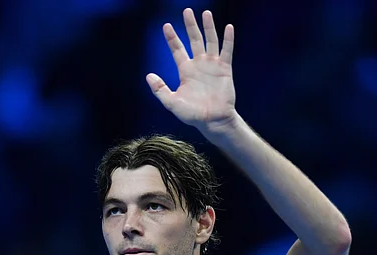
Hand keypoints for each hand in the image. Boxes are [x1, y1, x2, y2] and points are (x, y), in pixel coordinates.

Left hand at [147, 8, 236, 132]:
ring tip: (206, 13)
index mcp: (185, 70)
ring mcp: (212, 65)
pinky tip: (228, 27)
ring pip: (210, 41)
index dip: (172, 38)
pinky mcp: (225, 69)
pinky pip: (226, 51)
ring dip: (208, 27)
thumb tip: (148, 75)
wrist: (212, 121)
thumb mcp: (171, 102)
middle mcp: (198, 64)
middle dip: (190, 25)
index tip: (166, 26)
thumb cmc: (192, 114)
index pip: (177, 49)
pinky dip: (228, 39)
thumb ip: (160, 89)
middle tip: (186, 10)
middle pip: (194, 40)